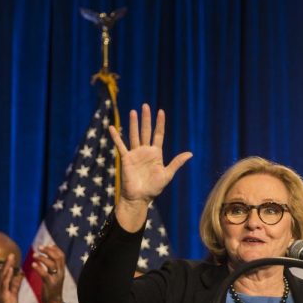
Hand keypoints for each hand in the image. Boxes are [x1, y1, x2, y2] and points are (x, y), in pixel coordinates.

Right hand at [0, 254, 22, 302]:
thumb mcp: (13, 293)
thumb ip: (16, 283)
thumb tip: (20, 273)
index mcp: (0, 286)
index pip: (4, 274)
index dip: (7, 265)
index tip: (12, 257)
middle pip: (2, 272)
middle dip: (7, 263)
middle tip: (11, 254)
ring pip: (2, 276)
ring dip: (7, 266)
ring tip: (11, 257)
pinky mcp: (2, 294)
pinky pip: (4, 283)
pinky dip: (7, 275)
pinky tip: (11, 269)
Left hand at [32, 244, 65, 302]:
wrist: (54, 302)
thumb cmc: (51, 288)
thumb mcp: (53, 275)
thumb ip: (50, 266)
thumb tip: (44, 255)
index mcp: (62, 270)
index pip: (62, 256)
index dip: (55, 248)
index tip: (47, 244)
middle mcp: (60, 273)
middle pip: (58, 258)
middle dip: (48, 251)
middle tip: (39, 247)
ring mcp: (56, 278)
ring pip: (51, 265)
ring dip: (42, 258)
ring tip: (34, 255)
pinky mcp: (50, 284)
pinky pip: (44, 274)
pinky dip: (39, 268)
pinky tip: (33, 264)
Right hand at [109, 104, 191, 230]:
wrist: (139, 197)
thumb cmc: (153, 188)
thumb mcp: (167, 174)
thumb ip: (177, 163)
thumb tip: (190, 153)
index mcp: (156, 154)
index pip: (158, 134)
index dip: (160, 123)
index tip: (161, 111)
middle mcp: (145, 151)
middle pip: (146, 131)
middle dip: (146, 119)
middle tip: (145, 105)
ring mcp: (135, 154)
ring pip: (134, 135)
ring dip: (133, 123)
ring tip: (133, 111)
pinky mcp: (126, 158)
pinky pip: (120, 145)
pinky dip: (116, 137)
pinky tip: (112, 127)